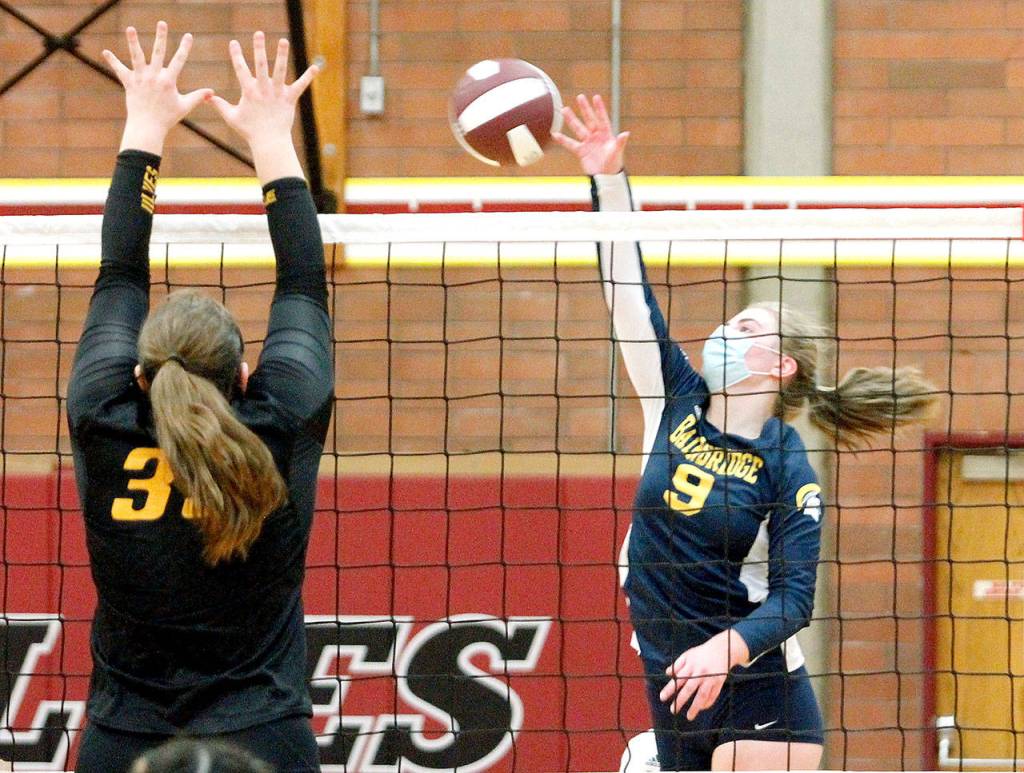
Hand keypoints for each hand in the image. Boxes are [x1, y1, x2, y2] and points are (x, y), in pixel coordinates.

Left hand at [103, 22, 211, 153]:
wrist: (147, 128)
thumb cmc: (167, 118)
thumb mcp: (184, 106)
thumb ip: (198, 97)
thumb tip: (212, 92)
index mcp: (168, 82)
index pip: (179, 61)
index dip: (185, 48)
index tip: (188, 35)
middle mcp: (154, 77)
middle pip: (158, 53)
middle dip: (161, 37)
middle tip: (162, 23)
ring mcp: (140, 79)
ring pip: (137, 57)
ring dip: (133, 42)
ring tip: (131, 28)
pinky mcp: (129, 83)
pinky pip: (120, 70)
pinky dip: (113, 61)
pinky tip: (105, 52)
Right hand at [211, 32, 317, 151]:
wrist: (269, 143)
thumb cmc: (250, 131)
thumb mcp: (232, 117)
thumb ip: (220, 105)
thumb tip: (207, 97)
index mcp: (249, 92)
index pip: (240, 69)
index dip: (236, 55)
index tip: (233, 42)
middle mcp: (263, 90)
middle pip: (260, 65)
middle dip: (259, 48)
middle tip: (258, 33)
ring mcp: (277, 94)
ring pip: (279, 71)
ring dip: (281, 55)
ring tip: (283, 40)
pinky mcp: (289, 99)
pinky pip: (300, 86)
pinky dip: (308, 77)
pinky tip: (316, 67)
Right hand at [551, 94, 629, 175]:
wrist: (605, 177)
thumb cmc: (614, 164)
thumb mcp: (617, 152)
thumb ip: (620, 142)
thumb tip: (626, 133)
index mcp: (606, 134)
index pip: (602, 118)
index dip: (599, 108)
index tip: (596, 97)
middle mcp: (596, 136)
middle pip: (589, 120)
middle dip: (585, 109)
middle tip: (580, 97)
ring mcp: (588, 143)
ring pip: (578, 129)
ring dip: (571, 120)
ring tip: (564, 109)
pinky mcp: (581, 151)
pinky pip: (570, 144)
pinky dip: (563, 140)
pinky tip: (555, 134)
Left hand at [659, 630, 748, 719]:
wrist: (722, 649)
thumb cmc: (701, 653)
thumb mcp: (687, 655)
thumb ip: (677, 665)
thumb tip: (667, 674)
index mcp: (691, 665)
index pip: (678, 679)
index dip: (670, 689)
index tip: (662, 697)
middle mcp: (700, 673)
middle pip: (689, 689)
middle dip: (680, 700)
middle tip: (673, 710)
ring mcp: (710, 678)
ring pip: (702, 695)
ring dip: (695, 707)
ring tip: (689, 717)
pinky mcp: (719, 683)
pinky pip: (713, 696)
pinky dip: (707, 704)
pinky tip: (700, 709)